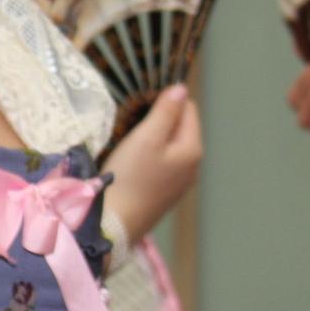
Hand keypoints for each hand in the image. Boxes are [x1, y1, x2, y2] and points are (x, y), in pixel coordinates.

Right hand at [102, 85, 204, 240]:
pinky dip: (150, 157)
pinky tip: (132, 164)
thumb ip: (166, 112)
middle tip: (132, 124)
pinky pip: (163, 164)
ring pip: (171, 147)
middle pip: (181, 128)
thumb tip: (181, 88)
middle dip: (160, 120)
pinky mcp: (165, 194)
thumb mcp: (146, 137)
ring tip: (129, 143)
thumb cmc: (130, 176)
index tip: (141, 105)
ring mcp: (180, 182)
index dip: (166, 100)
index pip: (189, 109)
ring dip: (154, 138)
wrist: (116, 222)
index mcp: (192, 149)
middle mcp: (192, 166)